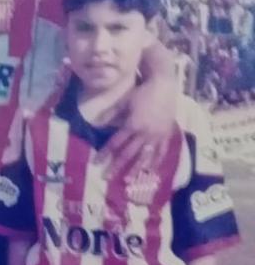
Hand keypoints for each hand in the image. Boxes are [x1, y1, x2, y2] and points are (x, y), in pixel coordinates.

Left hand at [100, 47, 175, 173]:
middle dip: (116, 166)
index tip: (96, 163)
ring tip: (127, 180)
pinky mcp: (166, 134)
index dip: (105, 153)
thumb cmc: (142, 91)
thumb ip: (111, 113)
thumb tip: (97, 122)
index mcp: (132, 125)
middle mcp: (144, 133)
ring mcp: (157, 135)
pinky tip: (150, 171)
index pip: (115, 143)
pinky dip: (155, 162)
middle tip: (106, 178)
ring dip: (135, 169)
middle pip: (128, 153)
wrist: (164, 84)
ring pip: (145, 156)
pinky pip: (161, 151)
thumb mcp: (124, 101)